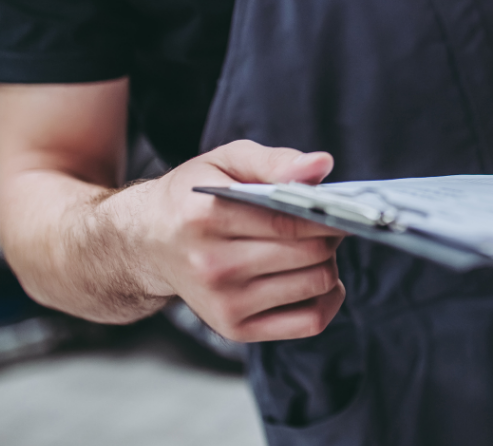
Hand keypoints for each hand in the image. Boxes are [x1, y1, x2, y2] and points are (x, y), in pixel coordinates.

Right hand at [117, 140, 346, 341]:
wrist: (148, 243)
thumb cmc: (195, 197)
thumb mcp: (225, 161)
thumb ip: (275, 161)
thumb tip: (322, 166)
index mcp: (206, 218)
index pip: (290, 222)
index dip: (328, 215)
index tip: (344, 207)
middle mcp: (212, 267)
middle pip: (309, 255)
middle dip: (331, 235)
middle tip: (327, 223)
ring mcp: (223, 304)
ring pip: (315, 285)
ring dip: (328, 263)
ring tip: (313, 246)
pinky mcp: (235, 330)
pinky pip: (309, 322)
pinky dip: (328, 298)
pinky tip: (318, 277)